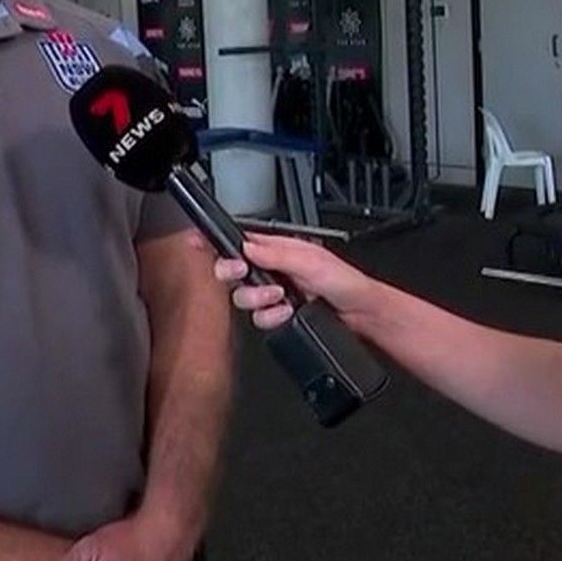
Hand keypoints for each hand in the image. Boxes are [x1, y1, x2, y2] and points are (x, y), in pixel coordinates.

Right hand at [209, 232, 377, 329]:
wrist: (360, 314)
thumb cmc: (345, 282)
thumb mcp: (311, 262)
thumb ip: (277, 255)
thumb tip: (248, 248)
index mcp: (279, 249)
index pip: (241, 242)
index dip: (219, 243)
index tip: (201, 242)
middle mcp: (273, 269)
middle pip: (234, 270)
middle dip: (236, 275)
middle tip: (245, 275)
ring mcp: (275, 292)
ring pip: (243, 297)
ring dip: (258, 300)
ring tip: (280, 298)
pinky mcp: (278, 313)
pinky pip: (259, 318)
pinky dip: (270, 317)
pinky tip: (286, 313)